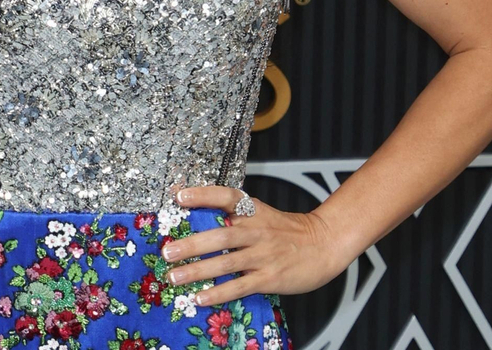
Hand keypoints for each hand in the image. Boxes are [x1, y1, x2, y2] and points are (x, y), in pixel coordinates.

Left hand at [159, 184, 355, 305]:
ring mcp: (262, 255)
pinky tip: (200, 297)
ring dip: (197, 271)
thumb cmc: (288, 231)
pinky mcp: (269, 277)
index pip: (226, 197)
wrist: (324, 244)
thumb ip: (234, 214)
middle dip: (190, 244)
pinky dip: (218, 293)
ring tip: (175, 277)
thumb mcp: (262, 214)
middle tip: (167, 251)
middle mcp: (256, 231)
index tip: (179, 196)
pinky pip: (239, 286)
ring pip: (225, 263)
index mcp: (253, 211)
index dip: (202, 194)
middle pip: (220, 235)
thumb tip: (199, 213)